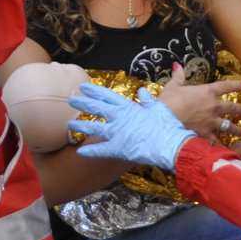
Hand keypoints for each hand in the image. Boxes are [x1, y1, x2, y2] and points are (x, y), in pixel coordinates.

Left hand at [68, 84, 193, 169]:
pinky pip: (101, 150)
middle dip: (83, 103)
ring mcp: (117, 133)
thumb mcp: (158, 108)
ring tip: (70, 123)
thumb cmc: (167, 126)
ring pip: (95, 127)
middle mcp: (120, 118)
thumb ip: (147, 100)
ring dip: (82, 125)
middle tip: (71, 99)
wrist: (170, 144)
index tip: (84, 87)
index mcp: (129, 107)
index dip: (95, 91)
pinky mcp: (118, 148)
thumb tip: (141, 91)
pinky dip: (90, 151)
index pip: (108, 95)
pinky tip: (80, 152)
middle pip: (97, 108)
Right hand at [158, 64, 240, 137]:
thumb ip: (178, 76)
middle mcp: (213, 106)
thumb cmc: (168, 101)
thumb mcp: (173, 86)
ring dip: (236, 129)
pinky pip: (215, 140)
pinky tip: (225, 148)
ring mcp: (210, 121)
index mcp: (207, 92)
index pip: (226, 86)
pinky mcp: (205, 134)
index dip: (237, 85)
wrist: (164, 121)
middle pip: (231, 107)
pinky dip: (220, 145)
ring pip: (227, 125)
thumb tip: (176, 65)